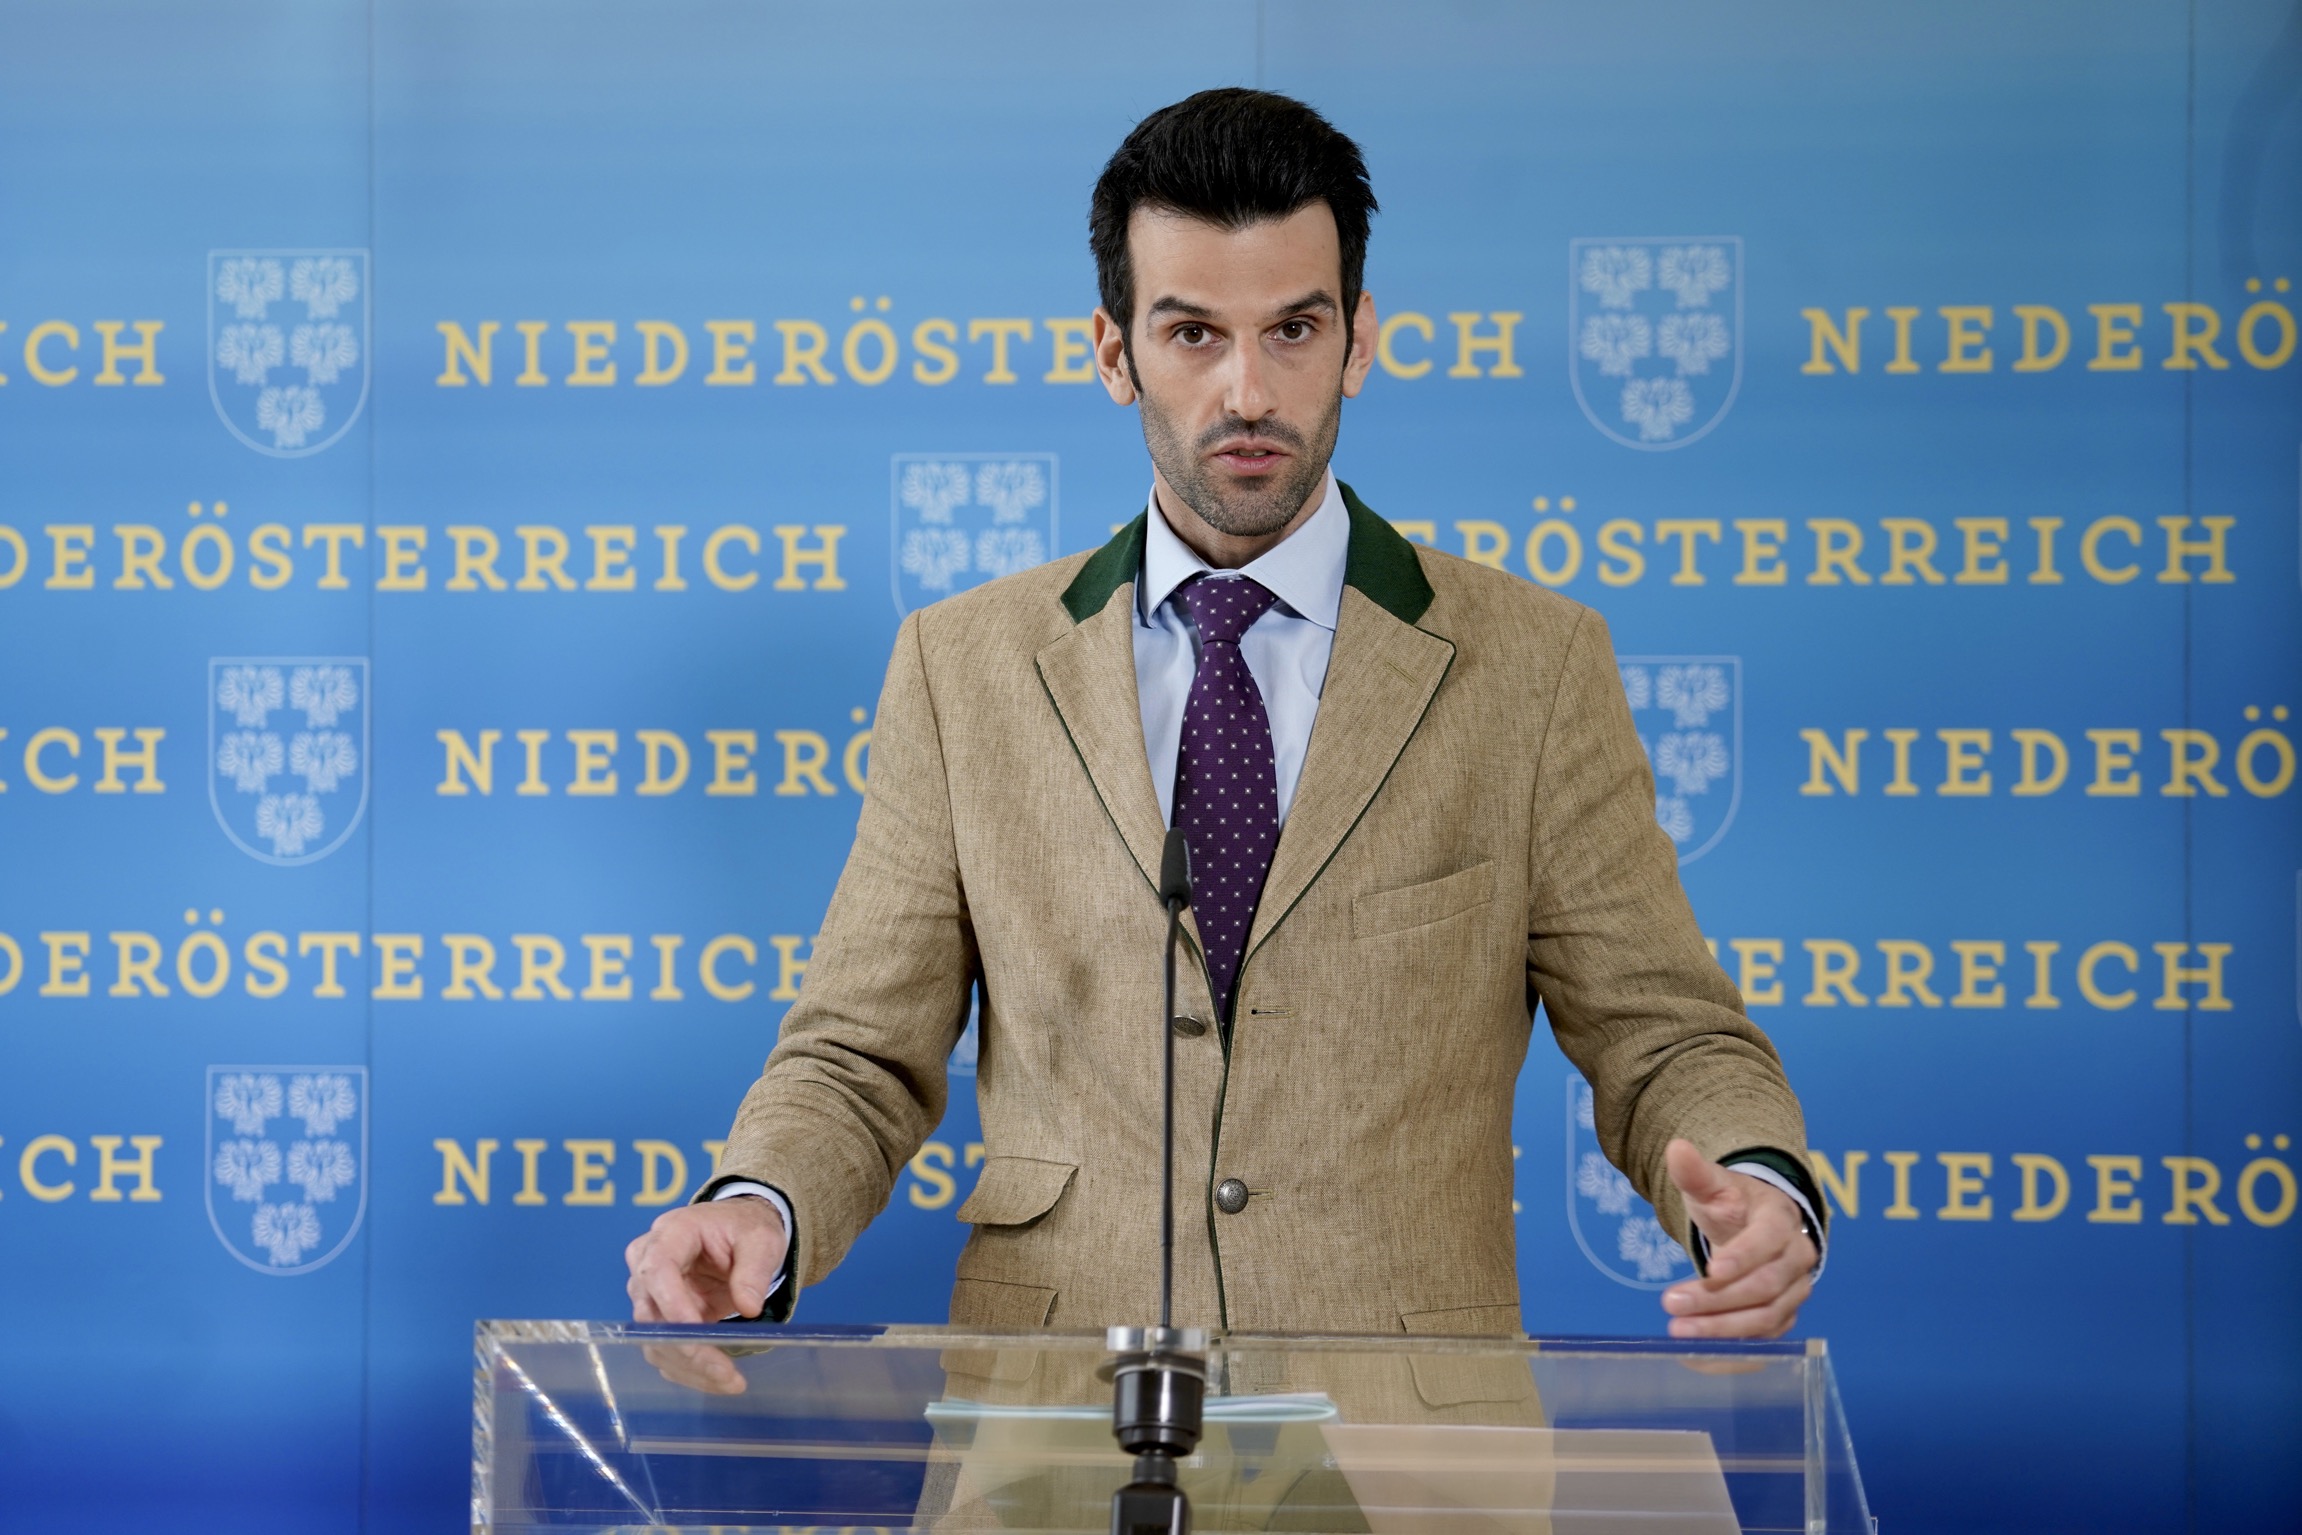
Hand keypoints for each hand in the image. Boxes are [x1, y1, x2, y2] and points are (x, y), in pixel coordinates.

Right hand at [624, 1196, 788, 1393]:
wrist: (737, 1232)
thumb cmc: (745, 1228)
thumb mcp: (761, 1239)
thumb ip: (755, 1269)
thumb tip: (749, 1308)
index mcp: (672, 1232)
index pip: (657, 1270)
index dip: (672, 1305)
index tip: (698, 1334)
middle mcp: (648, 1262)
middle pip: (650, 1313)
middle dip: (686, 1347)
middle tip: (726, 1373)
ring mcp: (649, 1293)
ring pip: (654, 1339)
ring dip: (689, 1367)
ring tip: (730, 1382)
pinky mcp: (659, 1317)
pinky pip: (664, 1350)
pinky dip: (689, 1370)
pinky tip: (718, 1379)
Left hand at [1659, 1139, 1815, 1339]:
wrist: (1756, 1225)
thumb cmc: (1734, 1204)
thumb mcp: (1713, 1186)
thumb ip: (1695, 1172)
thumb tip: (1676, 1148)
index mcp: (1780, 1219)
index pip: (1768, 1240)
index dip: (1743, 1257)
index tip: (1710, 1271)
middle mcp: (1797, 1257)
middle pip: (1765, 1285)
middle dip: (1718, 1298)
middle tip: (1670, 1303)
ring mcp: (1795, 1289)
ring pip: (1767, 1315)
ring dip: (1722, 1326)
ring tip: (1678, 1328)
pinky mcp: (1786, 1314)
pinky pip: (1766, 1335)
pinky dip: (1734, 1341)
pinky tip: (1700, 1344)